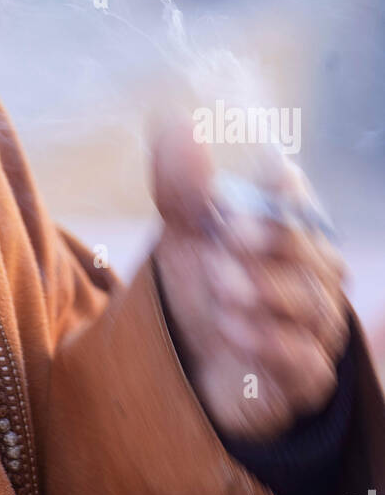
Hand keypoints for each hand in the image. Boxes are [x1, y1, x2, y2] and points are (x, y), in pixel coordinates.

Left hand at [151, 120, 349, 441]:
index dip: (286, 182)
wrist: (191, 360)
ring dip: (262, 289)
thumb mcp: (181, 227)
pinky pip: (304, 357)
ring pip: (308, 301)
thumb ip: (180, 178)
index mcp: (284, 221)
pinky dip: (268, 341)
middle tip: (227, 235)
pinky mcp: (307, 374)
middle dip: (270, 237)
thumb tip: (179, 120)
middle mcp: (312, 268)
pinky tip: (231, 328)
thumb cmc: (201, 278)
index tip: (271, 170)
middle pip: (308, 246)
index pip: (296, 194)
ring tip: (220, 285)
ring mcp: (315, 323)